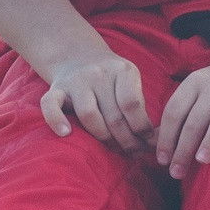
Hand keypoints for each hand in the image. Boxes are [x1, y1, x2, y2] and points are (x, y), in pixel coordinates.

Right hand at [37, 52, 151, 150]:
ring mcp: (76, 81)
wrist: (78, 56)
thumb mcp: (130, 81)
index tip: (148, 143)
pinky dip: (56, 120)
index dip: (141, 128)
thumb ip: (140, 106)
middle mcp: (98, 74)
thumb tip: (159, 139)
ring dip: (103, 138)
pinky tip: (66, 134)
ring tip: (114, 149)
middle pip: (114, 115)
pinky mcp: (56, 89)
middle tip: (134, 153)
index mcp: (122, 70)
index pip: (132, 104)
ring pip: (89, 115)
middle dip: (127, 140)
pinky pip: (50, 105)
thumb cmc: (112, 79)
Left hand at [153, 56, 209, 178]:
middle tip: (177, 172)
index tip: (162, 161)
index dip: (166, 137)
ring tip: (202, 161)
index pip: (175, 111)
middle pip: (196, 118)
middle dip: (183, 147)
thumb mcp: (201, 89)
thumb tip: (157, 143)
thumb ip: (183, 110)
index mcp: (196, 82)